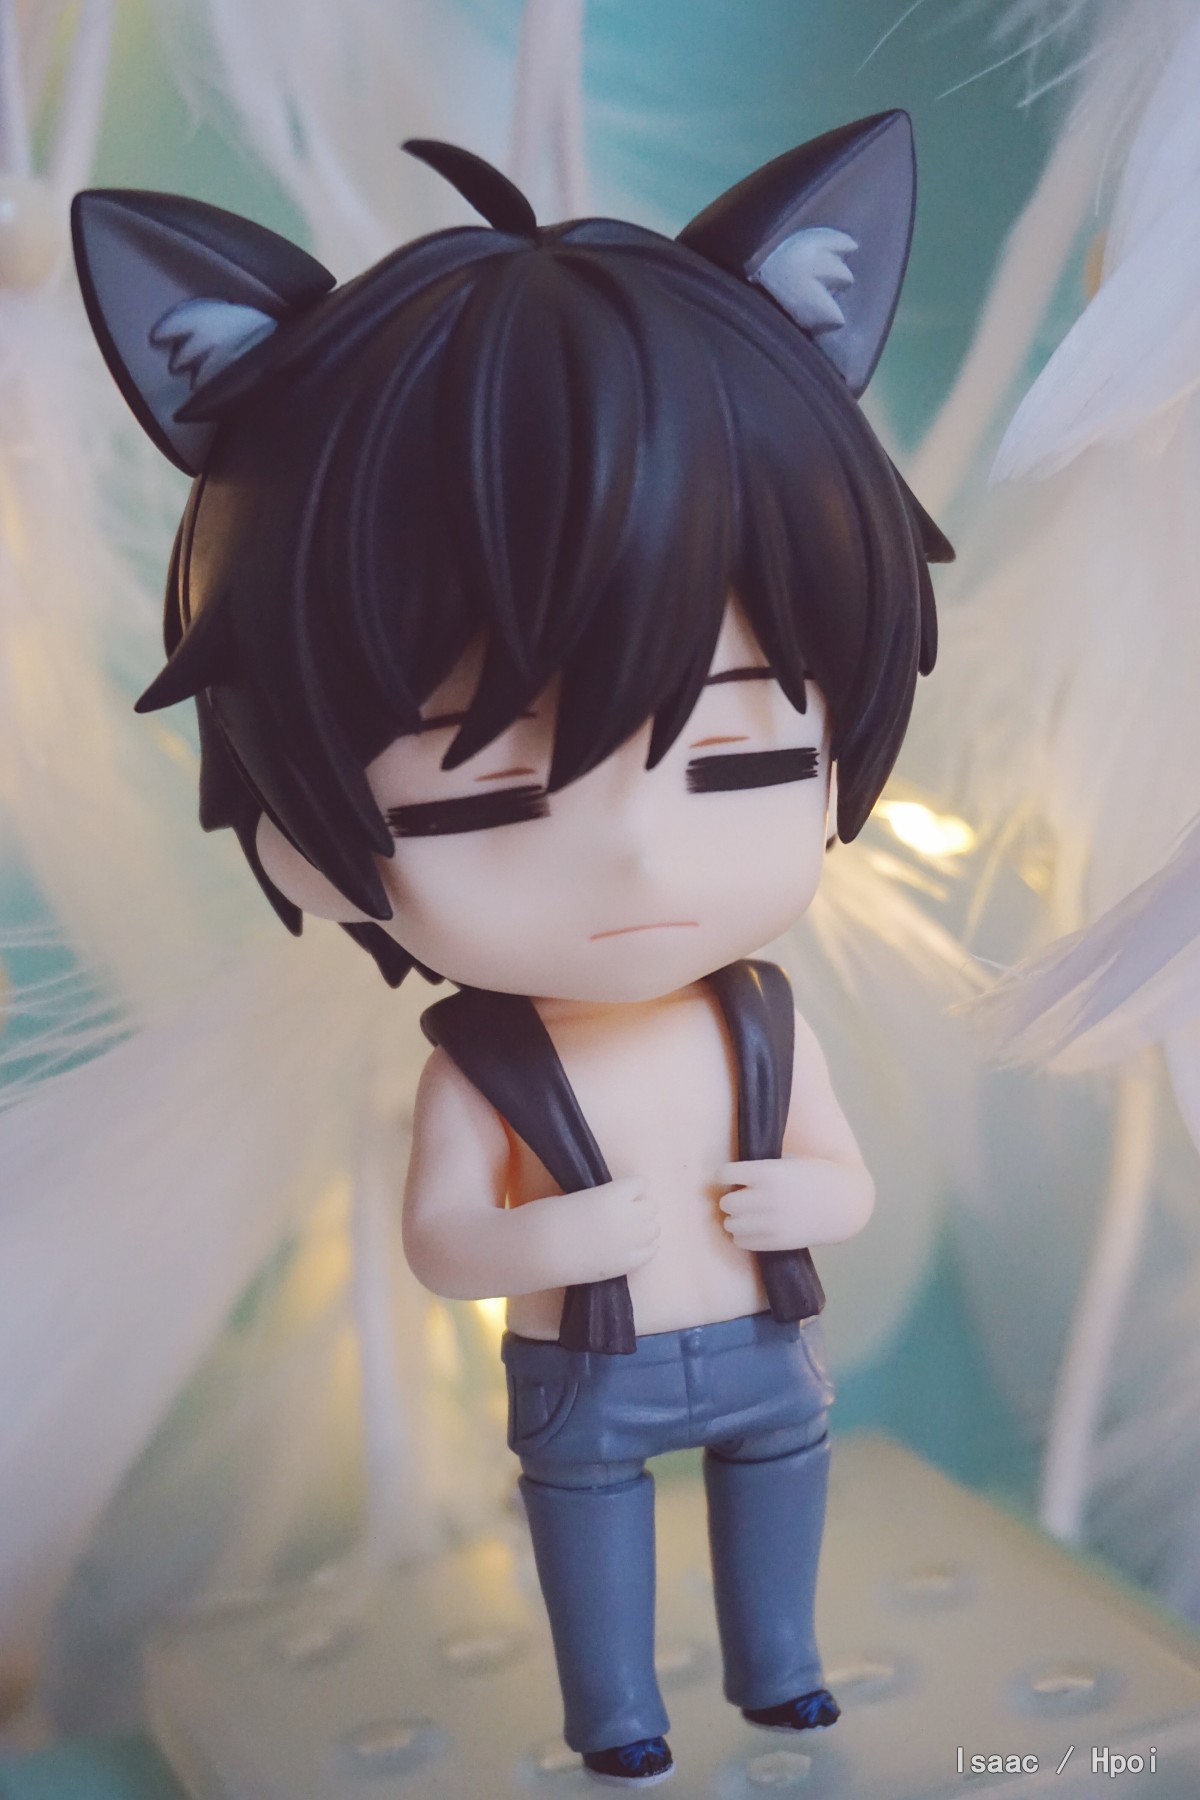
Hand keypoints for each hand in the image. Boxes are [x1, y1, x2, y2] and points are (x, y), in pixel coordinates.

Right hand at [541, 1177, 659, 1284]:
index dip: (632, 1187)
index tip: (623, 1192)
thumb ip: (606, 1199)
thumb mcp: (580, 1196)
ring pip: (655, 1228)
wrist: (539, 1250)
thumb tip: (619, 1205)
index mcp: (614, 1194)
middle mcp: (628, 1216)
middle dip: (640, 1206)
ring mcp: (629, 1242)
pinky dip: (645, 1247)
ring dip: (644, 1226)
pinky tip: (630, 1247)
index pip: (642, 1183)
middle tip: (623, 1212)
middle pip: (652, 1205)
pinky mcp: (626, 1264)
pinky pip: (652, 1251)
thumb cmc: (550, 1216)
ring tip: (627, 1230)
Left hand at [716, 1157, 873, 1251]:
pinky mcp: (778, 1242)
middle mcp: (767, 1197)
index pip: (724, 1174)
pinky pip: (742, 1242)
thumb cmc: (813, 1175)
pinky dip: (744, 1235)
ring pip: (730, 1225)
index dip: (727, 1175)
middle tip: (743, 1197)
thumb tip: (729, 1179)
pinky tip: (756, 1228)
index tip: (734, 1176)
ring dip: (736, 1219)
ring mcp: (772, 1222)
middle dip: (732, 1199)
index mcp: (768, 1172)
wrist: (845, 1201)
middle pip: (725, 1202)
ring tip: (748, 1215)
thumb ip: (760, 1167)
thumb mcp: (788, 1161)